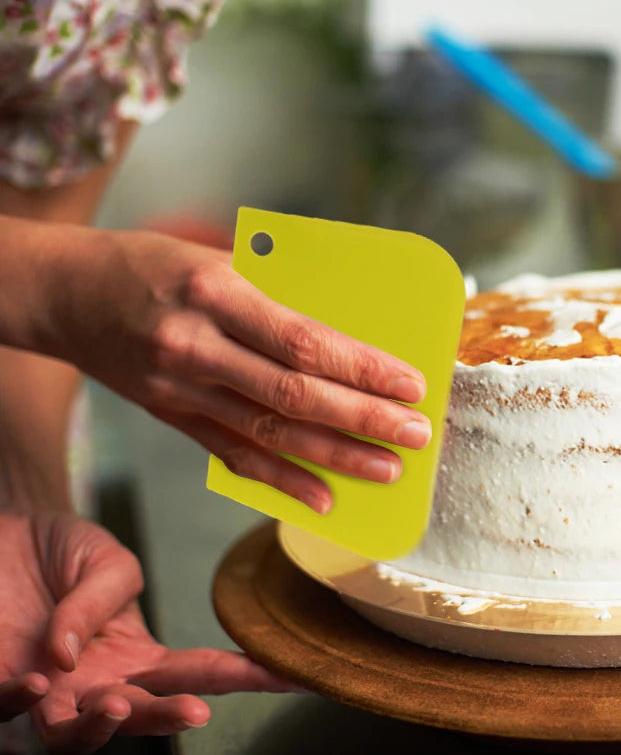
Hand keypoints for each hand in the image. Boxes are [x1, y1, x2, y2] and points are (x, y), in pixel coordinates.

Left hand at [0, 511, 299, 754]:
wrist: (7, 535)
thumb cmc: (65, 552)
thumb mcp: (107, 562)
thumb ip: (97, 605)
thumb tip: (66, 659)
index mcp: (139, 656)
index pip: (200, 671)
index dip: (250, 676)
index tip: (296, 675)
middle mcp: (100, 684)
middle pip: (144, 717)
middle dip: (171, 718)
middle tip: (194, 711)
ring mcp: (49, 694)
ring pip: (74, 742)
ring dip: (96, 731)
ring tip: (113, 701)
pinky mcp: (1, 687)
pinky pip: (5, 716)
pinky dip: (14, 704)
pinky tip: (32, 681)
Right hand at [47, 229, 430, 513]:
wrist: (69, 295)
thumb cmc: (151, 265)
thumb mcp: (214, 255)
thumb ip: (276, 293)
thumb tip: (345, 332)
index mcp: (215, 293)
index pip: (303, 341)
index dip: (361, 368)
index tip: (410, 383)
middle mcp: (197, 347)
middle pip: (295, 396)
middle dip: (364, 419)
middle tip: (417, 433)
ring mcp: (181, 390)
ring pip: (270, 434)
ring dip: (335, 457)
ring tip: (387, 470)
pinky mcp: (173, 418)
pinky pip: (231, 456)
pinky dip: (279, 481)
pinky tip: (321, 499)